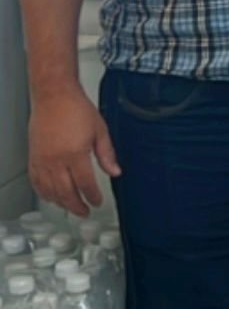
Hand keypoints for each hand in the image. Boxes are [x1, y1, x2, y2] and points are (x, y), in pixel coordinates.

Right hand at [28, 87, 120, 216]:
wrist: (54, 96)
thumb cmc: (76, 108)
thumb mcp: (100, 130)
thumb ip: (107, 154)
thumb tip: (116, 171)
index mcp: (75, 154)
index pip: (85, 184)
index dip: (93, 196)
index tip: (97, 202)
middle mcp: (56, 160)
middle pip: (66, 192)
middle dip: (77, 205)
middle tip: (84, 212)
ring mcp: (42, 161)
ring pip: (50, 191)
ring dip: (61, 203)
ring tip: (71, 207)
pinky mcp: (33, 158)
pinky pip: (36, 183)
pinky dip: (44, 193)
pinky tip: (51, 197)